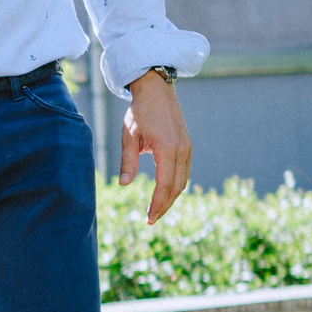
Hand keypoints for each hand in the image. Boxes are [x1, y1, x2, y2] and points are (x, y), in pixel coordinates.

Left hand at [120, 70, 193, 223]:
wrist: (157, 91)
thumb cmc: (139, 113)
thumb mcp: (129, 137)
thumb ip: (128, 161)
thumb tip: (124, 184)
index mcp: (167, 149)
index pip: (164, 185)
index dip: (157, 205)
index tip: (149, 219)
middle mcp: (182, 150)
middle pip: (176, 187)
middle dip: (165, 206)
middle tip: (151, 220)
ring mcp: (187, 148)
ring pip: (183, 181)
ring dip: (171, 198)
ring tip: (157, 210)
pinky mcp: (188, 146)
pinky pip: (185, 172)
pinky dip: (176, 185)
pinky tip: (166, 193)